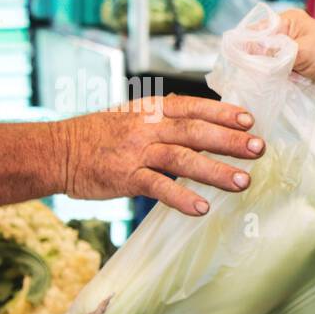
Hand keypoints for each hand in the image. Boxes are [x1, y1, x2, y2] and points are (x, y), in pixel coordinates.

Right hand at [57, 94, 264, 216]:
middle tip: (259, 148)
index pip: (192, 106)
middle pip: (194, 131)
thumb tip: (207, 119)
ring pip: (182, 158)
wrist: (55, 151)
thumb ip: (167, 117)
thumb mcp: (134, 116)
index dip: (222, 112)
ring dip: (214, 170)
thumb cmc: (100, 135)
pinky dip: (181, 197)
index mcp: (151, 110)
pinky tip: (202, 207)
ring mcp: (136, 152)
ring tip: (242, 181)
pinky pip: (157, 187)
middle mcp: (147, 127)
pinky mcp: (125, 177)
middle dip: (230, 140)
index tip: (249, 119)